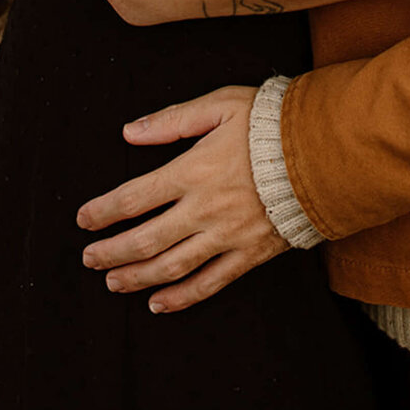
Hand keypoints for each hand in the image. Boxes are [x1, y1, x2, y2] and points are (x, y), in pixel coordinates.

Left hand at [76, 85, 288, 311]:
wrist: (325, 151)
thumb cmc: (271, 122)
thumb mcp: (221, 105)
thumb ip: (173, 120)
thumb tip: (129, 132)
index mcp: (193, 170)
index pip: (134, 197)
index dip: (104, 211)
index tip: (83, 219)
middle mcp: (205, 209)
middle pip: (146, 239)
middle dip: (111, 251)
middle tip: (88, 258)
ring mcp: (228, 235)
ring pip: (172, 267)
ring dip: (137, 277)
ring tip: (113, 282)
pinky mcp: (250, 253)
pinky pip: (210, 283)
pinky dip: (182, 298)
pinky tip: (159, 304)